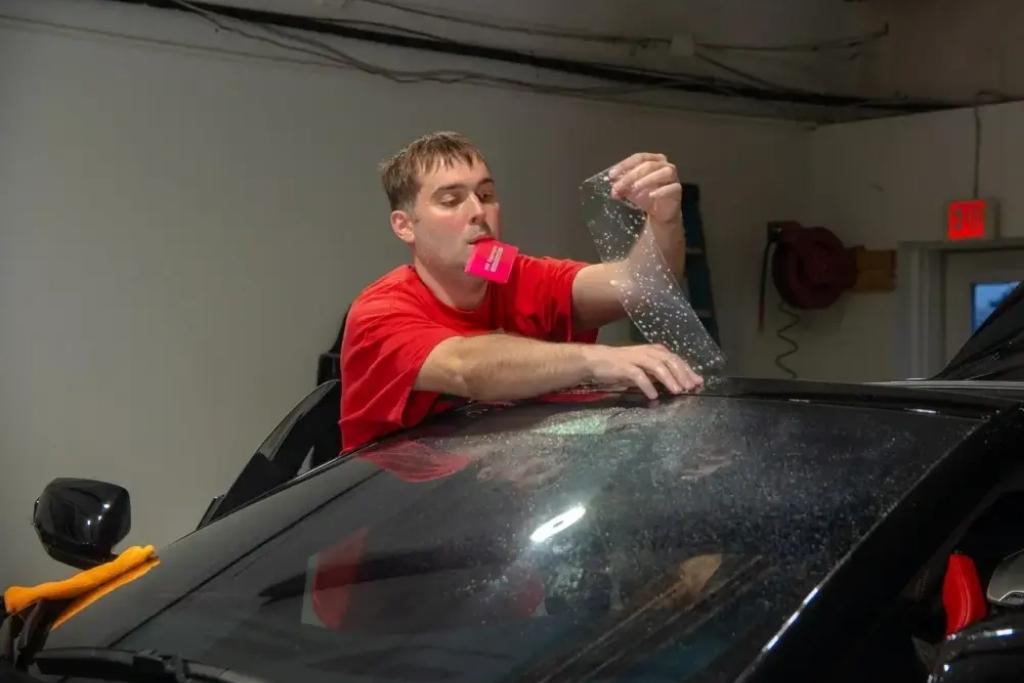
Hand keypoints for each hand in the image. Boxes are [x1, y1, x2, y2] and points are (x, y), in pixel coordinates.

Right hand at [582, 343, 702, 399]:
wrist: (597, 360)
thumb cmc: (622, 366)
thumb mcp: (644, 368)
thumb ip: (660, 374)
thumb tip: (680, 385)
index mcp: (655, 351)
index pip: (676, 359)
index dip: (688, 371)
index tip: (698, 382)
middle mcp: (648, 352)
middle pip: (670, 361)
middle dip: (682, 375)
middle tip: (690, 388)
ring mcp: (636, 358)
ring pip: (658, 367)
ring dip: (669, 379)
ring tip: (677, 392)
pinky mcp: (625, 367)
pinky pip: (639, 376)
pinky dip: (648, 386)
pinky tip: (653, 396)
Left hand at [608, 153, 681, 224]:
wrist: (660, 212)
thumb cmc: (646, 196)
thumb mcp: (629, 190)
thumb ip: (621, 186)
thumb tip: (613, 187)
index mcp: (652, 160)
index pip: (638, 158)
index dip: (625, 165)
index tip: (612, 175)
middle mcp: (664, 165)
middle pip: (648, 165)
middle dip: (631, 175)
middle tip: (619, 186)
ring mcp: (673, 177)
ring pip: (663, 172)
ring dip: (647, 179)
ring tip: (634, 189)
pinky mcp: (677, 190)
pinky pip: (672, 187)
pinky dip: (661, 191)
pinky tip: (650, 195)